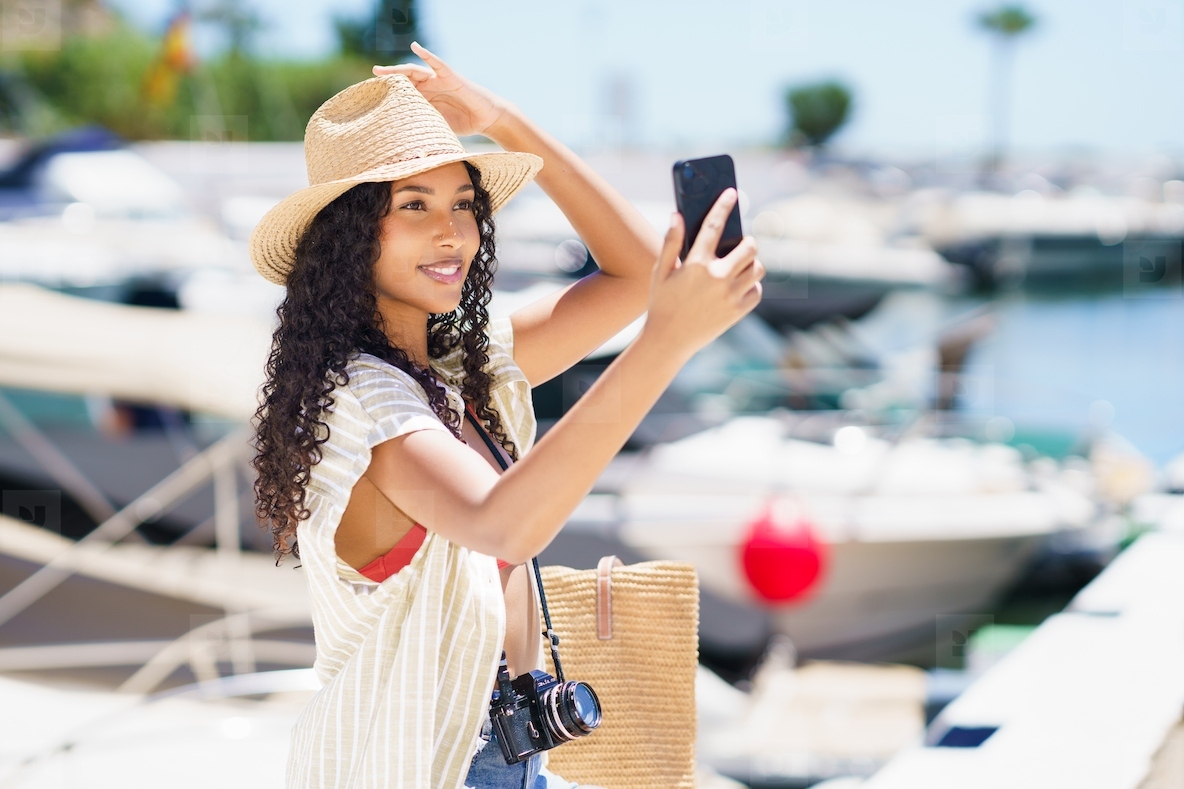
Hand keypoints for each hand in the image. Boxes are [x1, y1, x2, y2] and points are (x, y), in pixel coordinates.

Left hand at [373, 42, 510, 136]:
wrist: (486, 119)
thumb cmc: (465, 123)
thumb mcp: (438, 126)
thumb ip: (424, 125)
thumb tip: (405, 142)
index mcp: (426, 98)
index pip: (404, 91)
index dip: (390, 91)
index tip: (373, 93)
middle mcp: (431, 87)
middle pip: (406, 79)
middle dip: (390, 77)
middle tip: (373, 75)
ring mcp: (440, 80)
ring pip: (416, 71)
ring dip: (400, 69)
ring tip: (384, 70)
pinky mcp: (451, 77)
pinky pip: (438, 64)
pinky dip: (427, 55)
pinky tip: (416, 47)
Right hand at [641, 188, 763, 357]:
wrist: (668, 341)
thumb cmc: (662, 304)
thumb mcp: (660, 272)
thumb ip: (670, 242)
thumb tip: (678, 215)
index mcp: (696, 264)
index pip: (714, 225)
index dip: (724, 206)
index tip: (731, 193)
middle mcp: (717, 277)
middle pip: (749, 246)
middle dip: (746, 242)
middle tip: (738, 246)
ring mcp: (730, 295)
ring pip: (757, 268)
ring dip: (751, 264)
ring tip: (738, 267)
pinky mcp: (738, 311)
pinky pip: (756, 291)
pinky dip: (751, 286)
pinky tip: (737, 287)